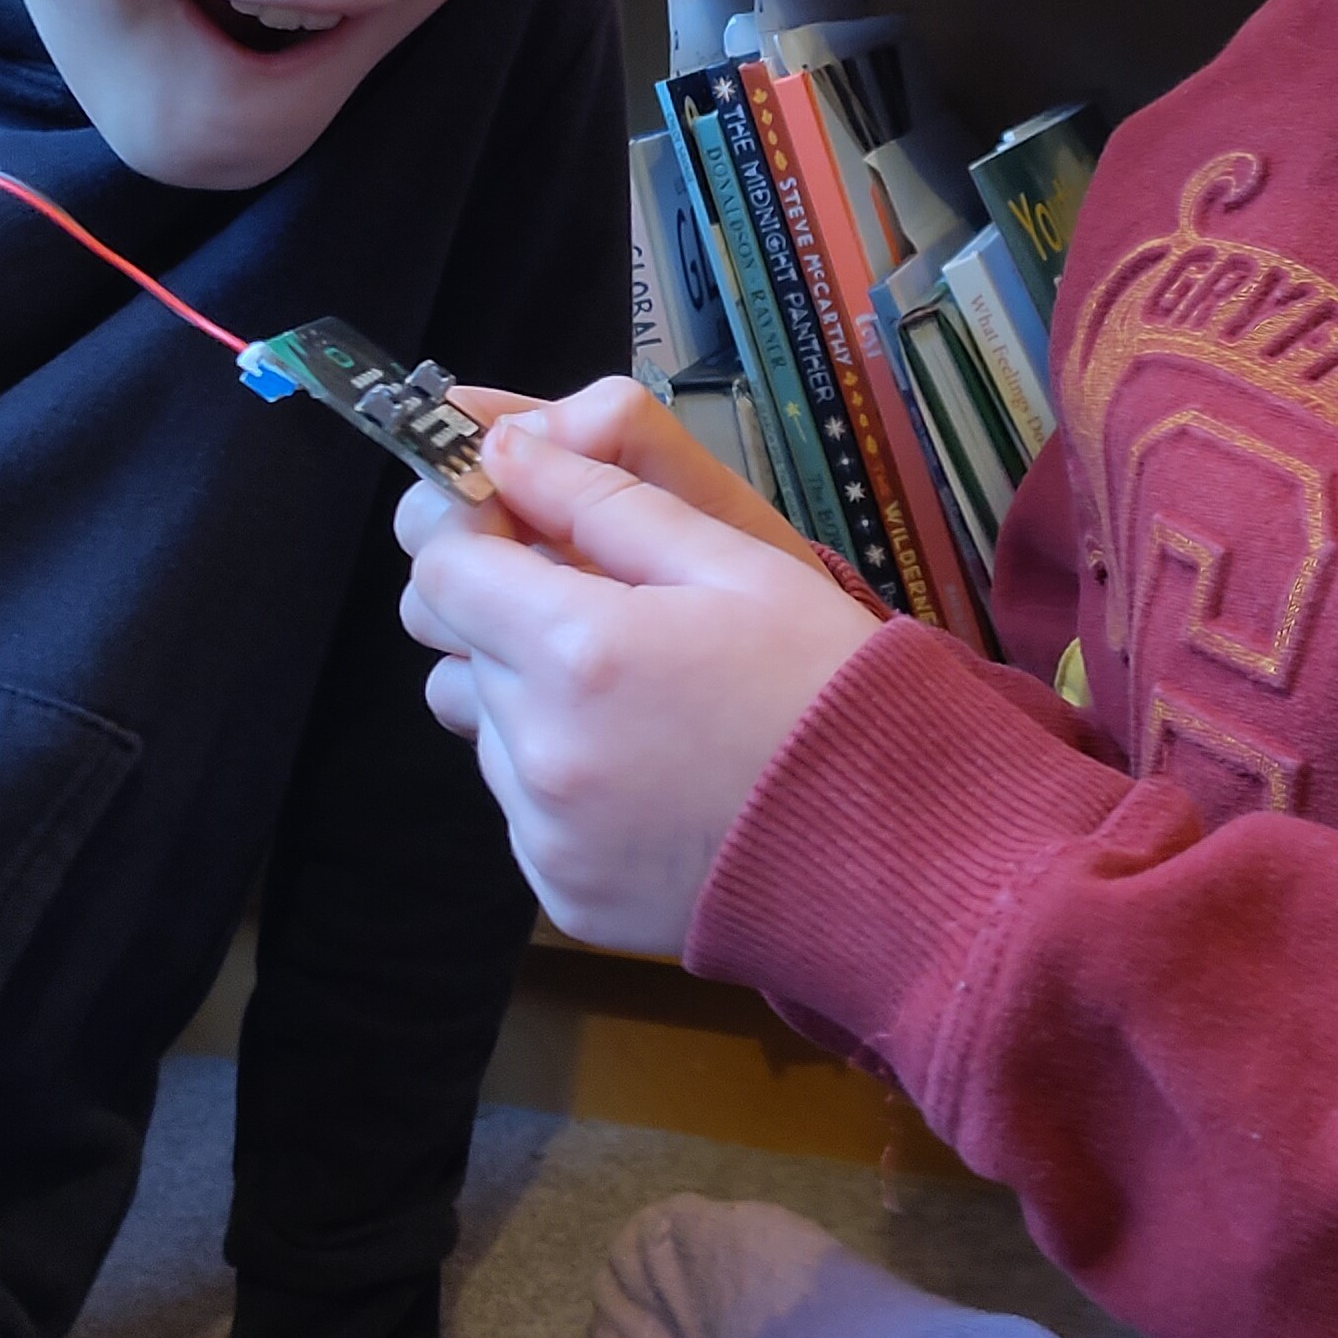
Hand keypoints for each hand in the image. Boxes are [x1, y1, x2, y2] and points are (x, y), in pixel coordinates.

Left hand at [398, 399, 883, 955]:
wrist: (894, 846)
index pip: (442, 567)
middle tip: (607, 610)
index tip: (524, 524)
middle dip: (510, 612)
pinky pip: (522, 807)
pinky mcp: (561, 890)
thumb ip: (604, 501)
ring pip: (484, 728)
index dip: (473, 530)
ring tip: (634, 696)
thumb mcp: (735, 562)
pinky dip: (561, 777)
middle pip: (455, 647)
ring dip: (530, 696)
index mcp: (578, 651)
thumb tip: (505, 447)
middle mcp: (542, 749)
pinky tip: (648, 766)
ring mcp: (547, 831)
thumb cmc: (823, 685)